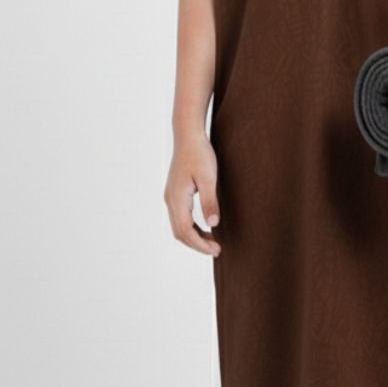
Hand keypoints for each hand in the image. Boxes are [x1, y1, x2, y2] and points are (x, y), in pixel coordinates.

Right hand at [165, 129, 221, 256]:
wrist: (188, 135)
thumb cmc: (199, 154)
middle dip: (197, 244)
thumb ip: (209, 201)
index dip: (200, 244)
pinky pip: (180, 217)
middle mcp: (170, 200)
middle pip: (179, 232)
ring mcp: (171, 196)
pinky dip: (191, 227)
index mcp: (177, 198)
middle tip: (217, 249)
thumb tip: (213, 225)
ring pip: (179, 226)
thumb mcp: (209, 177)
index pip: (185, 231)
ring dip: (194, 236)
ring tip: (213, 241)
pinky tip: (205, 225)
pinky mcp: (175, 193)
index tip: (216, 250)